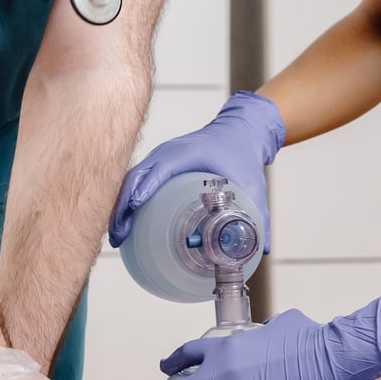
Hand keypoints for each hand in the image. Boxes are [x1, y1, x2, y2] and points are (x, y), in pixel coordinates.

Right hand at [110, 90, 284, 249]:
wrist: (240, 130)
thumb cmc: (243, 153)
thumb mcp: (253, 184)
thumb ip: (259, 215)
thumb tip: (263, 249)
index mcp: (186, 153)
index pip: (158, 169)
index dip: (143, 188)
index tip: (134, 209)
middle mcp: (167, 153)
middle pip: (135, 176)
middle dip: (122, 205)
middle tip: (119, 235)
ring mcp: (160, 157)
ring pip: (131, 179)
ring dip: (120, 204)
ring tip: (117, 235)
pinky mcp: (159, 163)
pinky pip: (137, 180)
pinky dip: (127, 198)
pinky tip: (124, 221)